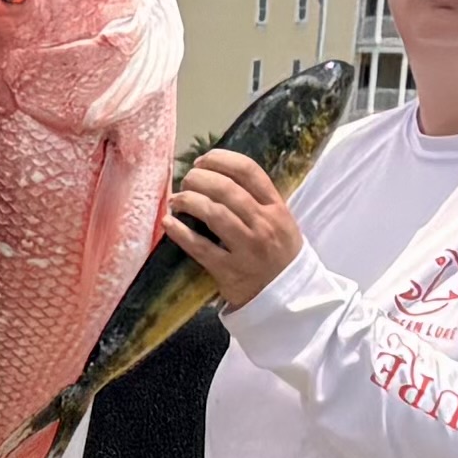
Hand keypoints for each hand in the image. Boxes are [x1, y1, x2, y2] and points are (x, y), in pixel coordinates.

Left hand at [166, 149, 304, 310]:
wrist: (288, 298)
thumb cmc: (279, 254)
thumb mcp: (280, 222)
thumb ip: (258, 200)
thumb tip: (219, 175)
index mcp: (276, 208)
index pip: (248, 171)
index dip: (221, 160)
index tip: (203, 160)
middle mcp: (263, 224)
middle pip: (226, 189)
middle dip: (199, 179)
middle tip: (187, 181)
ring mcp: (247, 249)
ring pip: (214, 214)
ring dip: (189, 201)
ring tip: (177, 200)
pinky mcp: (230, 271)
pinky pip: (200, 248)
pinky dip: (180, 232)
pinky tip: (169, 223)